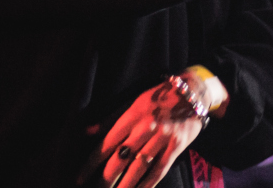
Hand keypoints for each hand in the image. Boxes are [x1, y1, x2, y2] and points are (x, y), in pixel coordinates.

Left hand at [77, 80, 204, 187]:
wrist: (192, 93)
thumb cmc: (158, 97)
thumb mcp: (133, 102)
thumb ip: (111, 119)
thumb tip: (87, 132)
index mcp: (133, 115)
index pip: (108, 142)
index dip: (92, 162)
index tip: (80, 177)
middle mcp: (146, 127)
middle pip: (122, 157)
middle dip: (106, 178)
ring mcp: (162, 138)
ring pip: (139, 167)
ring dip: (125, 186)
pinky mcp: (175, 148)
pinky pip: (158, 171)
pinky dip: (147, 185)